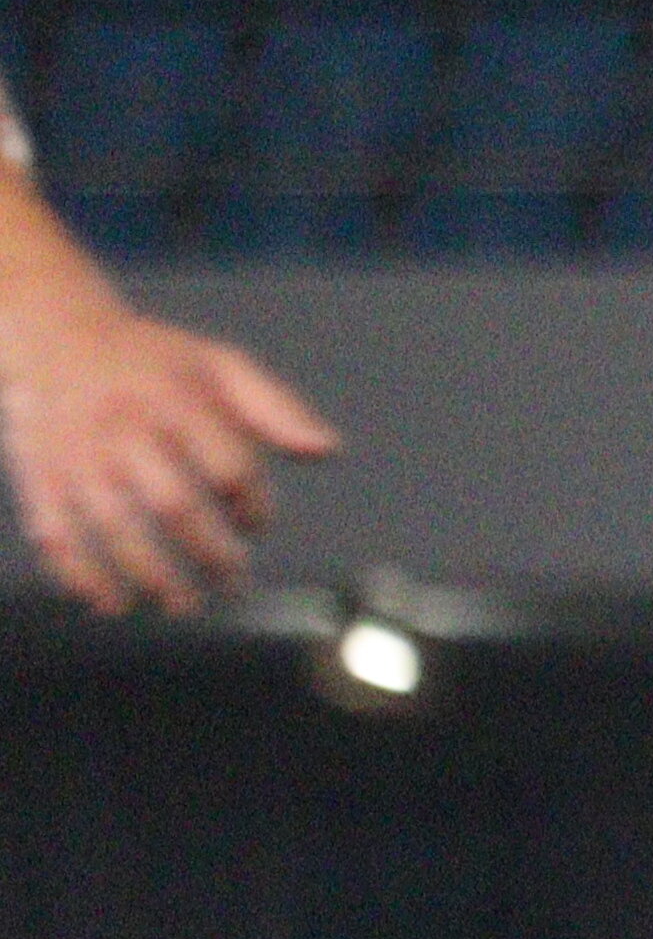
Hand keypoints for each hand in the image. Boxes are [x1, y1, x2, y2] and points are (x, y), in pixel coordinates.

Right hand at [0, 283, 338, 615]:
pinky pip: (56, 534)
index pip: (229, 468)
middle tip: (234, 583)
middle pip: (175, 506)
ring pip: (116, 529)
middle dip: (211, 553)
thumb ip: (275, 407)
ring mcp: (76, 455)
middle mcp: (124, 428)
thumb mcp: (219, 364)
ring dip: (153, 577)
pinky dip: (81, 575)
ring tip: (184, 604)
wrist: (53, 334)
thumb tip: (327, 450)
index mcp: (176, 401)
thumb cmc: (153, 360)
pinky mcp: (39, 475)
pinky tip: (109, 603)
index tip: (257, 527)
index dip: (253, 506)